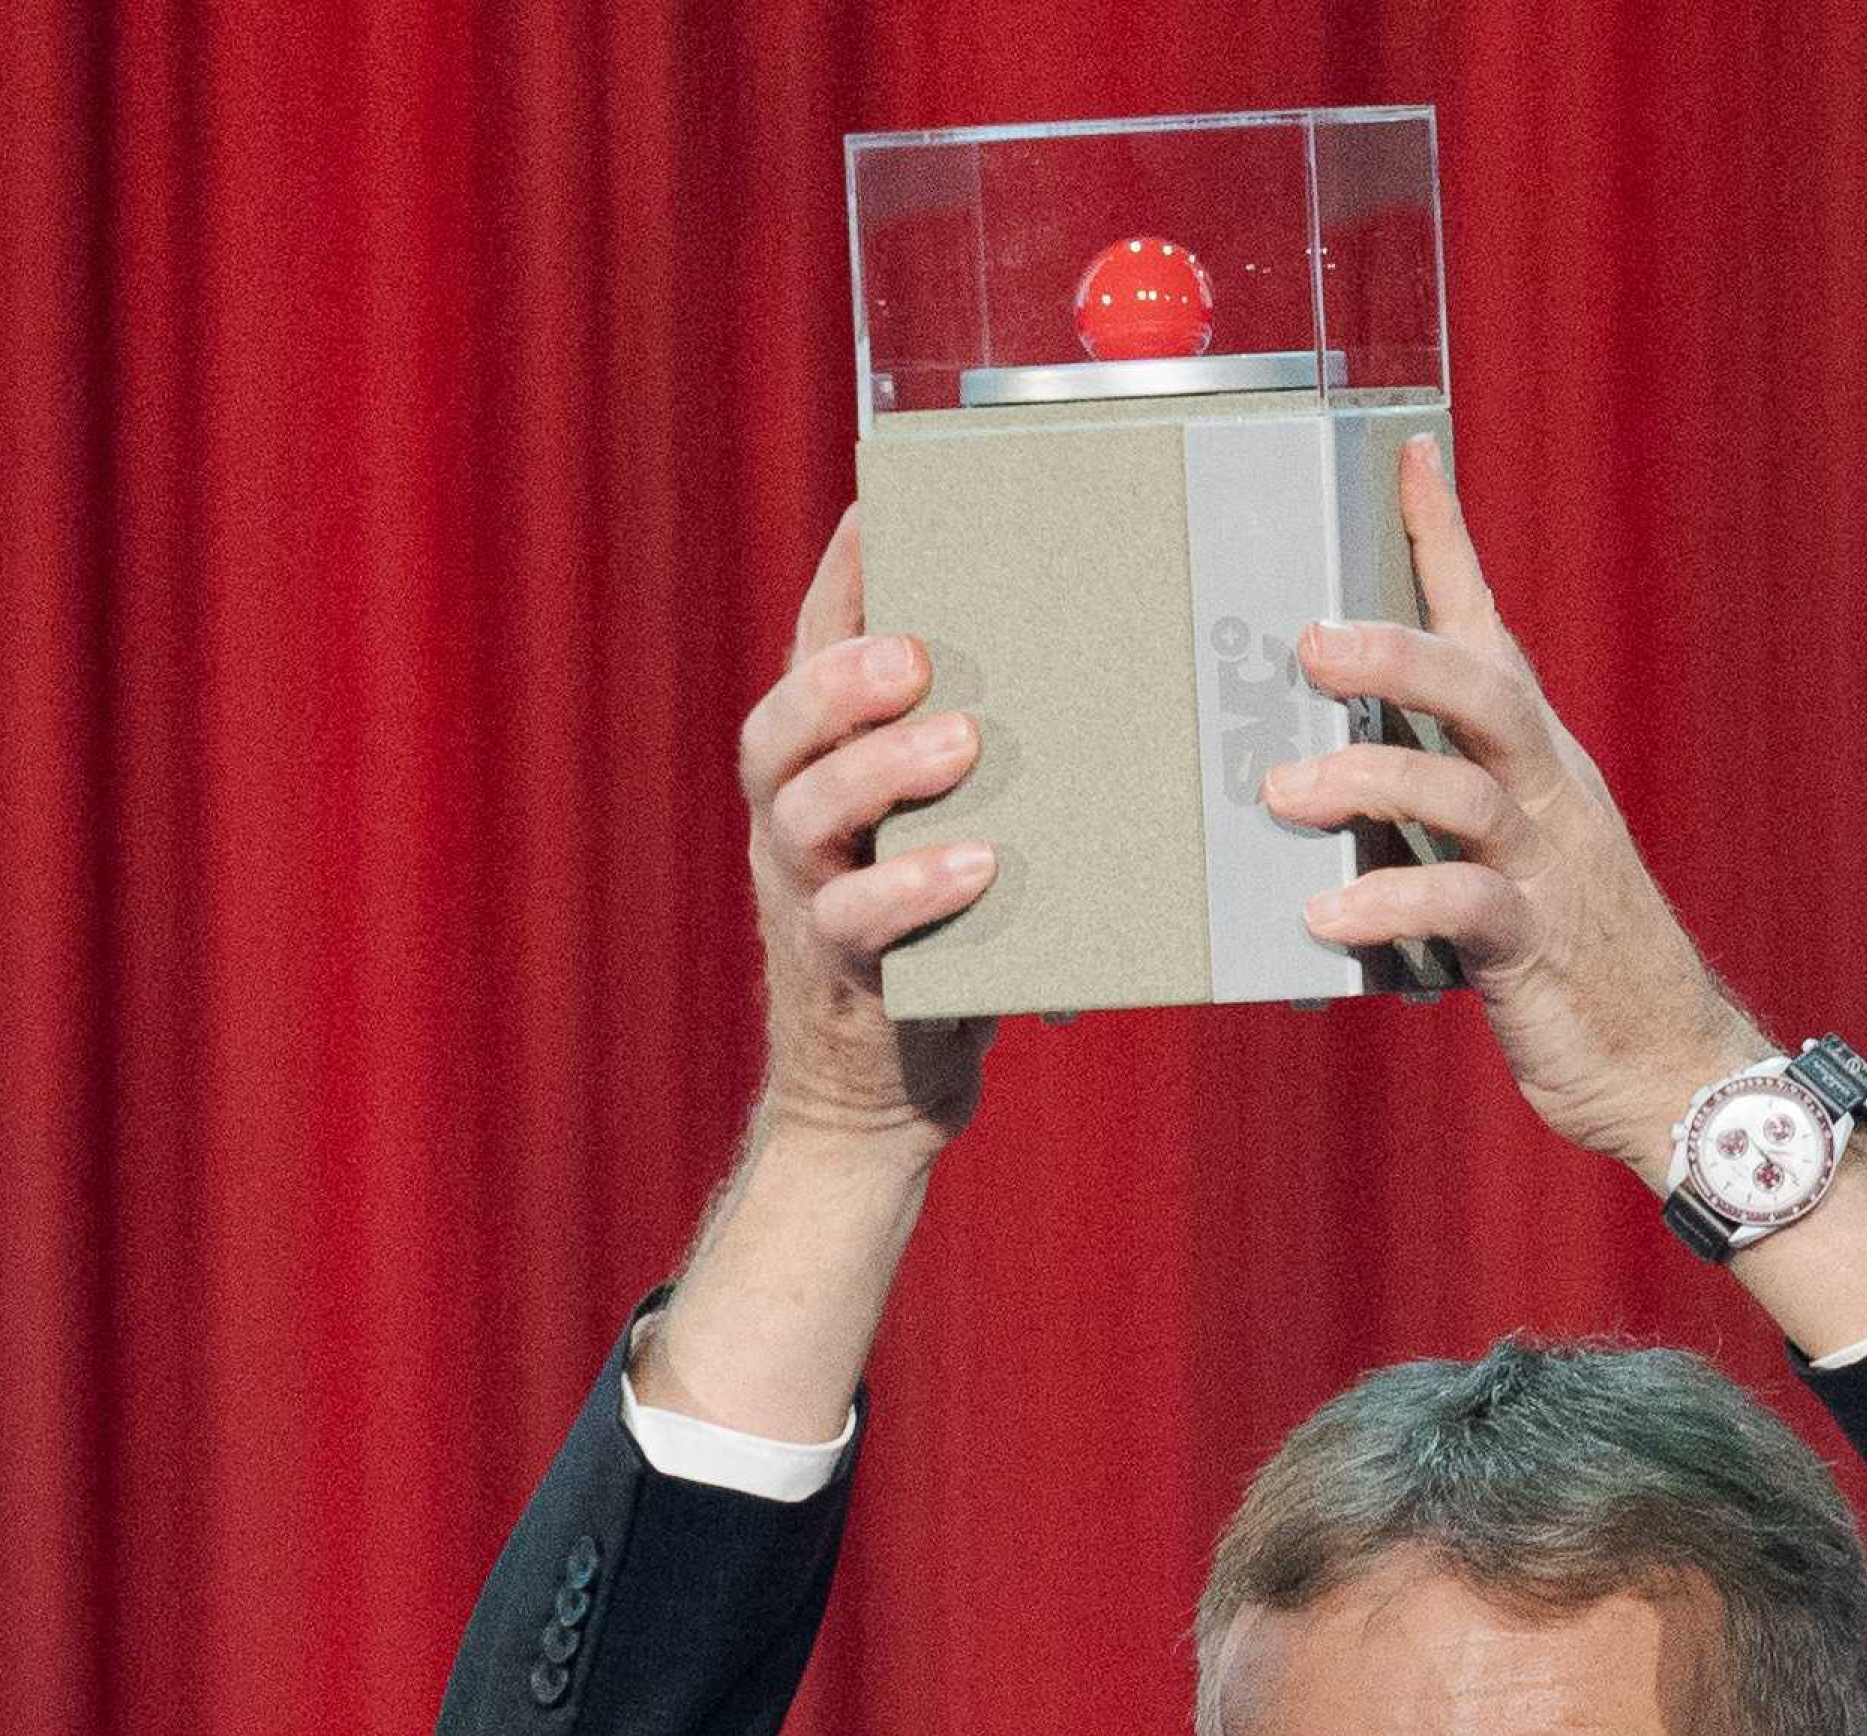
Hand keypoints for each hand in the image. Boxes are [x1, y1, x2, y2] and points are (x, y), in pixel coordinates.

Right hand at [736, 510, 998, 1152]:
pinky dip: (916, 889)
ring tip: (962, 743)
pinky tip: (980, 866)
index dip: (835, 585)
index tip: (874, 510)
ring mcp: (806, 895)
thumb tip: (1088, 662)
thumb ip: (979, 760)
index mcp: (818, 769)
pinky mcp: (840, 972)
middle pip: (779, 727)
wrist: (880, 1095)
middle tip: (914, 652)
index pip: (807, 655)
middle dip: (839, 677)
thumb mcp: (950, 831)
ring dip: (881, 768)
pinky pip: (857, 923)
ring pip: (808, 811)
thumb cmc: (940, 940)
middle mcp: (793, 821)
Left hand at [1263, 435, 1774, 1181]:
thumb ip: (1425, 807)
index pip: (1488, 626)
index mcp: (1534, 756)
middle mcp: (1546, 790)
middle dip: (1398, 657)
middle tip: (1311, 644)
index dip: (1448, 541)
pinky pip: (1463, 907)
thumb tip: (1312, 770)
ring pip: (1463, 792)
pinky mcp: (1533, 943)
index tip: (1408, 453)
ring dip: (1368, 787)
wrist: (1662, 1060)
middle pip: (1482, 691)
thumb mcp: (1501, 855)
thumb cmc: (1562, 952)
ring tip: (1284, 795)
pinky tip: (1325, 916)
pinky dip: (1389, 905)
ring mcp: (1547, 863)